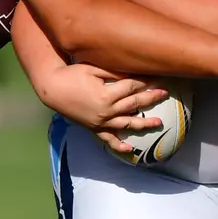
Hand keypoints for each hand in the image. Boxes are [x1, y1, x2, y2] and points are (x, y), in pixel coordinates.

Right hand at [43, 63, 166, 137]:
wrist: (53, 90)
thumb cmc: (72, 74)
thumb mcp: (94, 69)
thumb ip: (114, 72)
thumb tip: (133, 71)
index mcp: (107, 95)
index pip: (132, 87)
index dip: (146, 82)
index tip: (158, 79)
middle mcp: (106, 111)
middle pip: (134, 104)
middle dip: (151, 98)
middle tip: (164, 94)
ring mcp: (100, 122)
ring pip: (126, 124)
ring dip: (144, 124)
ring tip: (159, 123)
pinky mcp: (94, 128)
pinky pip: (108, 139)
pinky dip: (119, 145)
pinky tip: (130, 150)